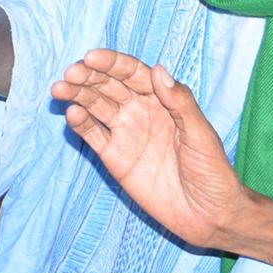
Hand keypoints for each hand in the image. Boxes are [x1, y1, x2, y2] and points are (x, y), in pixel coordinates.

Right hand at [51, 51, 248, 251]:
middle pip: (108, 85)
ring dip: (77, 95)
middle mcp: (139, 111)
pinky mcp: (114, 157)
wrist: (209, 215)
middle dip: (88, 76)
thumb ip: (180, 102)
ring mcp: (125, 133)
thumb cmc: (213, 171)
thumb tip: (157, 69)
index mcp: (161, 99)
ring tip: (59, 89)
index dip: (112, 63)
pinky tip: (71, 114)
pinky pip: (94, 135)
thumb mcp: (201, 134)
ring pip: (95, 106)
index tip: (92, 57)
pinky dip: (81, 124)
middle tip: (70, 72)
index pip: (132, 73)